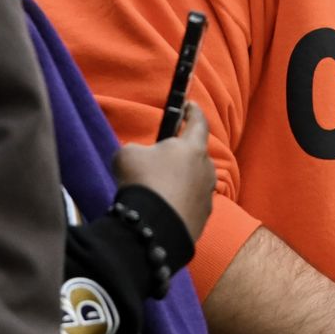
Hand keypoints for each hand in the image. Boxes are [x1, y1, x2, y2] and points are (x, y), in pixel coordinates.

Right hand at [113, 101, 213, 239]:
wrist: (153, 228)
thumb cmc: (142, 182)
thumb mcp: (128, 155)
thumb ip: (137, 149)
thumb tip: (140, 157)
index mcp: (192, 148)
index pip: (199, 122)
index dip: (193, 111)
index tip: (190, 105)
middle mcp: (206, 169)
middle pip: (196, 155)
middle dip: (181, 154)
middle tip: (162, 157)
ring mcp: (207, 196)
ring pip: (193, 181)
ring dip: (179, 180)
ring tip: (157, 188)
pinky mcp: (203, 218)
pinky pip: (190, 203)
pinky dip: (178, 202)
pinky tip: (161, 208)